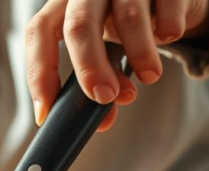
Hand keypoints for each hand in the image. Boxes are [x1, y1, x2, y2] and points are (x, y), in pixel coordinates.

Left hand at [26, 0, 208, 130]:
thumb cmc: (123, 27)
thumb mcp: (104, 50)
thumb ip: (98, 80)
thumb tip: (103, 120)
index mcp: (64, 4)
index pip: (39, 31)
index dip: (39, 71)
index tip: (47, 110)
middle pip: (79, 25)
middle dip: (90, 67)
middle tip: (104, 96)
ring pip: (127, 16)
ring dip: (139, 53)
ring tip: (149, 77)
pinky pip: (167, 6)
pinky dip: (169, 28)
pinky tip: (168, 36)